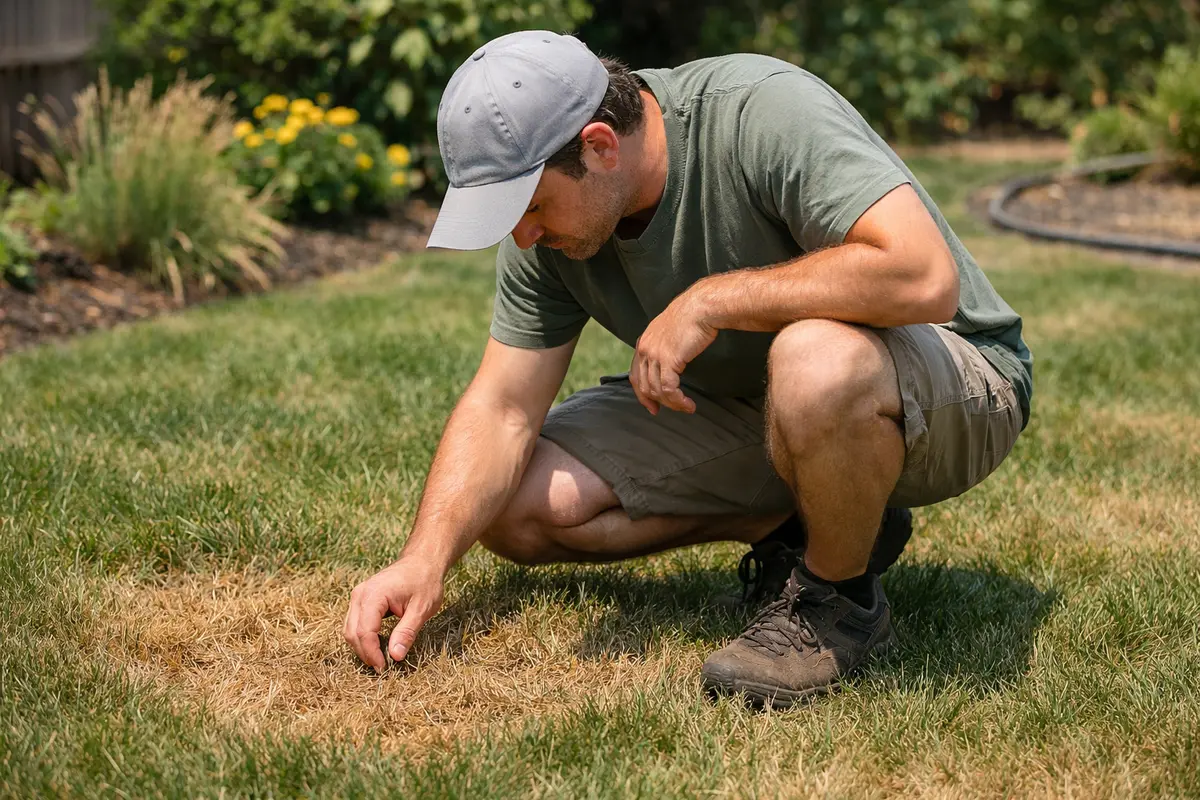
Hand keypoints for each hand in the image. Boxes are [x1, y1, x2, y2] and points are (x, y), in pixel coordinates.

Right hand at [343, 557, 444, 672]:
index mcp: (374, 595)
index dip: (372, 653)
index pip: (364, 631)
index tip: (384, 668)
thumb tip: (395, 656)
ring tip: (380, 659)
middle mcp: (360, 595)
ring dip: (362, 647)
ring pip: (349, 629)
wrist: (422, 561)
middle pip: (352, 632)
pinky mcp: (361, 599)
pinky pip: (354, 623)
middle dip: (365, 653)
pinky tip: (377, 645)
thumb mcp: (422, 609)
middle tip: (382, 668)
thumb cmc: (424, 581)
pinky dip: (362, 637)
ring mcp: (358, 596)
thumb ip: (407, 632)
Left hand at [630, 291, 717, 414]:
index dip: (642, 394)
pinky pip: (668, 389)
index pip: (635, 374)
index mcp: (644, 342)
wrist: (701, 307)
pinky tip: (688, 404)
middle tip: (673, 409)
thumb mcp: (671, 331)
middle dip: (657, 402)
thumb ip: (665, 346)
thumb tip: (672, 362)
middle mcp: (645, 349)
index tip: (652, 406)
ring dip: (672, 403)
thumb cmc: (693, 316)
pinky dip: (678, 400)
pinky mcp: (668, 360)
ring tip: (686, 407)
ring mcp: (654, 355)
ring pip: (656, 390)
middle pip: (644, 385)